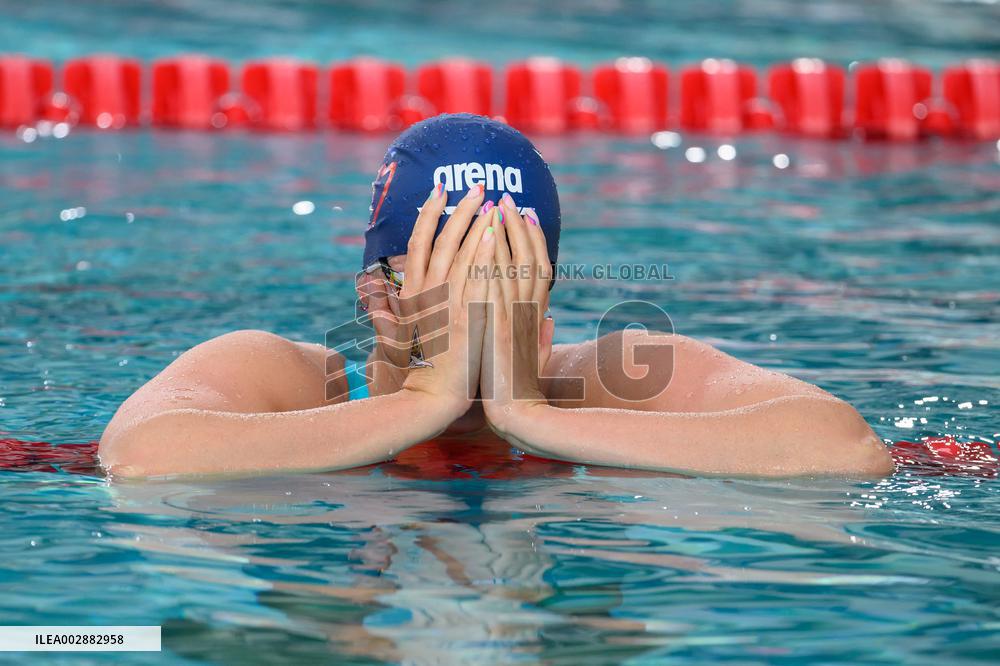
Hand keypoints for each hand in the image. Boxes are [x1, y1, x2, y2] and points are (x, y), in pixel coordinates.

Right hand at [393, 184, 494, 419]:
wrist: (436, 395)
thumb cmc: (422, 367)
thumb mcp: (397, 334)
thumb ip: (384, 308)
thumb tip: (367, 287)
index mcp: (412, 291)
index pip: (419, 240)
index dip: (429, 212)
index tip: (441, 189)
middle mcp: (426, 292)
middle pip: (443, 238)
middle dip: (460, 208)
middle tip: (478, 186)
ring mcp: (447, 302)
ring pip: (462, 251)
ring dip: (477, 222)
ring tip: (493, 201)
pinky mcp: (468, 314)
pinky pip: (478, 274)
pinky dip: (485, 250)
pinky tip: (496, 231)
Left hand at [480, 194, 554, 434]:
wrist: (514, 412)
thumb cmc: (519, 390)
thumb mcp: (532, 361)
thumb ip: (541, 338)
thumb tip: (548, 320)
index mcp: (535, 316)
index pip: (539, 267)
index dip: (535, 238)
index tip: (527, 214)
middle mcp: (528, 311)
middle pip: (528, 258)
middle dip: (518, 225)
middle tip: (507, 198)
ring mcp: (514, 317)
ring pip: (513, 264)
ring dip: (505, 233)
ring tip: (495, 205)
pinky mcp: (497, 326)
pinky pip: (495, 283)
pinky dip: (492, 258)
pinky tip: (486, 236)